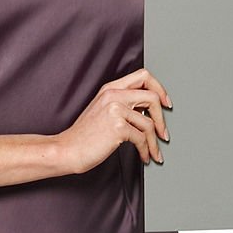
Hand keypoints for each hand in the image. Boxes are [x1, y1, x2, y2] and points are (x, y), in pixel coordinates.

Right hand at [54, 67, 170, 174]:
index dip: (159, 88)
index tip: (165, 103)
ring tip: (154, 152)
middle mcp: (114, 95)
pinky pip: (141, 138)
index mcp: (111, 88)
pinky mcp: (117, 127)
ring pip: (149, 123)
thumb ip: (122, 104)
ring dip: (154, 142)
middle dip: (162, 118)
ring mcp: (115, 110)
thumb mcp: (102, 110)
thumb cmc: (84, 135)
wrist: (67, 149)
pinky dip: (146, 150)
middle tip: (163, 133)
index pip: (143, 76)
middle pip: (152, 96)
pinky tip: (144, 156)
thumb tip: (146, 111)